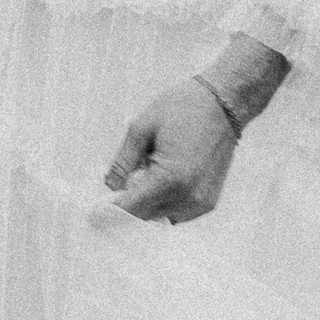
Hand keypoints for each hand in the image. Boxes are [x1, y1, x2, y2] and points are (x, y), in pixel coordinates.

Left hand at [105, 75, 239, 222]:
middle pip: (144, 216)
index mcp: (169, 179)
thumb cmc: (183, 108)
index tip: (95, 210)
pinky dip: (165, 202)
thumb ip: (123, 162)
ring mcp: (201, 203)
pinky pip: (177, 213)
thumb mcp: (142, 128)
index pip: (131, 209)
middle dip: (129, 203)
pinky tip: (164, 177)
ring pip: (160, 216)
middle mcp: (187, 197)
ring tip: (148, 172)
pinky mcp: (209, 202)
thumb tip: (109, 186)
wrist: (224, 103)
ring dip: (148, 203)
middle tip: (121, 181)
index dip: (110, 211)